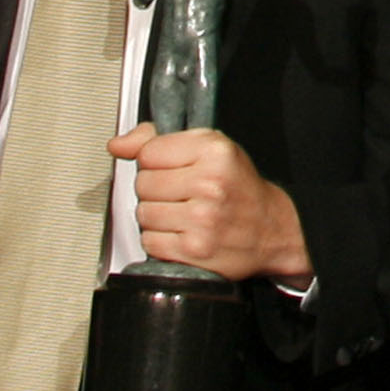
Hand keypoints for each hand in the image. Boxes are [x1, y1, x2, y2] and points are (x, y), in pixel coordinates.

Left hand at [112, 126, 312, 281]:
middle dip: (156, 190)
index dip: (156, 161)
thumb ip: (160, 141)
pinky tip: (182, 232)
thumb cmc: (239, 188)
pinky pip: (150, 242)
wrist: (271, 230)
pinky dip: (161, 240)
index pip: (149, 153)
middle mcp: (210, 183)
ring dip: (157, 216)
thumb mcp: (211, 149)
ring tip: (182, 213)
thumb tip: (118, 145)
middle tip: (181, 192)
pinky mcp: (193, 249)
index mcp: (215, 151)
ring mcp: (201, 219)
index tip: (174, 168)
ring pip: (143, 214)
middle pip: (142, 184)